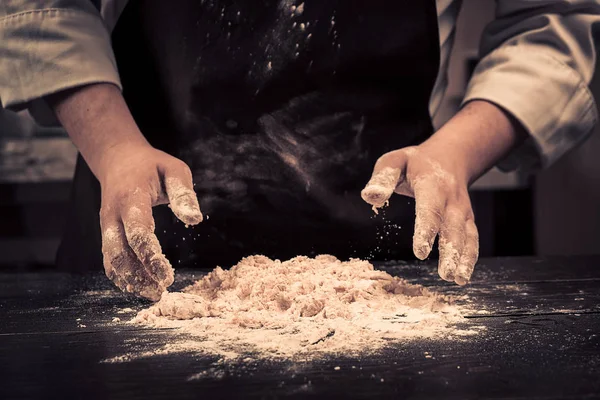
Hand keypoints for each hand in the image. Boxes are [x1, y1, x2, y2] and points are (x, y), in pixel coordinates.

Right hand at [98, 143, 202, 299]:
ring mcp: (106, 226)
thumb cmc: (152, 165)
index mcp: (130, 198)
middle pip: (119, 253)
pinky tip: (139, 286)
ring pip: (112, 260)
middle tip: (161, 291)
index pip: (138, 233)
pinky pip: (109, 259)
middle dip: (139, 275)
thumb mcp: (174, 169)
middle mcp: (112, 215)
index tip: (167, 276)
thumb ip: (183, 193)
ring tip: (154, 293)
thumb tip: (195, 219)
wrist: (118, 159)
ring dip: (131, 280)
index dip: (151, 257)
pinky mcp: (106, 233)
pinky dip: (122, 276)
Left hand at [361, 146, 477, 284]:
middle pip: (452, 227)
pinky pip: (472, 239)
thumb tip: (370, 196)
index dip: (426, 230)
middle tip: (446, 274)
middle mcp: (452, 199)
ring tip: (457, 280)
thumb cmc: (415, 162)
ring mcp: (462, 210)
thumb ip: (383, 177)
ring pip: (466, 235)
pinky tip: (463, 276)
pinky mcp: (467, 220)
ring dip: (464, 258)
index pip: (430, 209)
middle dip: (450, 251)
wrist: (450, 156)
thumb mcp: (395, 161)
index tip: (421, 252)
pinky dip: (470, 258)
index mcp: (432, 184)